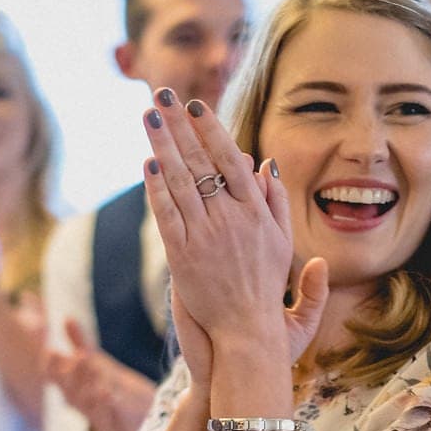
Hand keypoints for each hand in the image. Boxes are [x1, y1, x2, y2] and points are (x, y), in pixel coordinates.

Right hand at [49, 318, 157, 430]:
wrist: (138, 417)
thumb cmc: (111, 387)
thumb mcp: (96, 361)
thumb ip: (79, 341)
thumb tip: (66, 317)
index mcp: (70, 383)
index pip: (52, 373)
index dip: (49, 362)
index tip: (50, 349)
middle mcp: (76, 398)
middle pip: (68, 385)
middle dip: (73, 371)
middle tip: (81, 356)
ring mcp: (92, 412)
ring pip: (84, 399)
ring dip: (88, 384)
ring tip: (95, 371)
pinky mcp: (109, 424)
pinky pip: (104, 415)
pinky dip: (105, 404)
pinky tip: (108, 393)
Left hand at [139, 89, 294, 351]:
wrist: (248, 335)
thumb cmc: (267, 290)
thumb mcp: (284, 244)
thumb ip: (277, 203)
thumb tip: (265, 164)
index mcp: (257, 214)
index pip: (230, 161)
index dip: (210, 130)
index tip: (195, 105)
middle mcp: (232, 221)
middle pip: (201, 163)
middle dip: (179, 126)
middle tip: (162, 95)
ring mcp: (206, 238)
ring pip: (181, 183)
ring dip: (163, 146)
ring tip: (148, 116)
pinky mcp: (183, 258)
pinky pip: (167, 216)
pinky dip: (156, 189)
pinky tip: (146, 163)